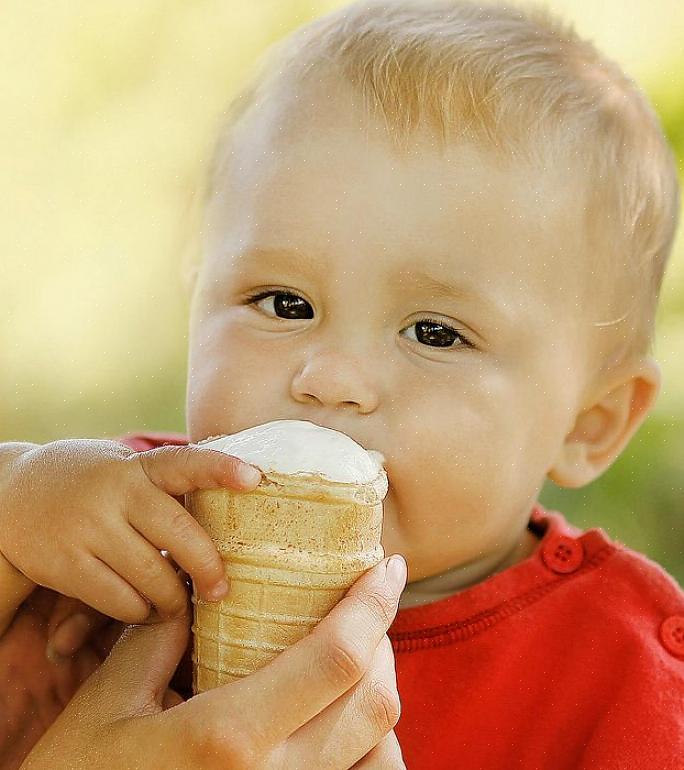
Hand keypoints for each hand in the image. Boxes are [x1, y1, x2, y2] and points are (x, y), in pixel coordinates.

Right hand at [0, 439, 261, 624]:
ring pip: (153, 577)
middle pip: (181, 535)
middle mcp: (117, 492)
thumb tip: (233, 512)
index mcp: (139, 467)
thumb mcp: (127, 471)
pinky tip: (144, 608)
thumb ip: (166, 488)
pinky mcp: (65, 563)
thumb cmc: (94, 486)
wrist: (13, 492)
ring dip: (173, 599)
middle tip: (220, 591)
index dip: (222, 468)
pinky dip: (139, 612)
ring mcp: (89, 527)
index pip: (186, 462)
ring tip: (178, 603)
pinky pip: (120, 600)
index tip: (255, 478)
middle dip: (208, 568)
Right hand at [22, 555, 407, 769]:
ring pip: (378, 745)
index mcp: (229, 736)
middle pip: (373, 699)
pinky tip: (344, 711)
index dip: (373, 605)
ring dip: (380, 687)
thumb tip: (201, 587)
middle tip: (368, 601)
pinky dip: (370, 741)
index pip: (334, 658)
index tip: (387, 567)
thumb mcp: (109, 702)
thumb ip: (162, 637)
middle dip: (383, 638)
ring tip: (361, 649)